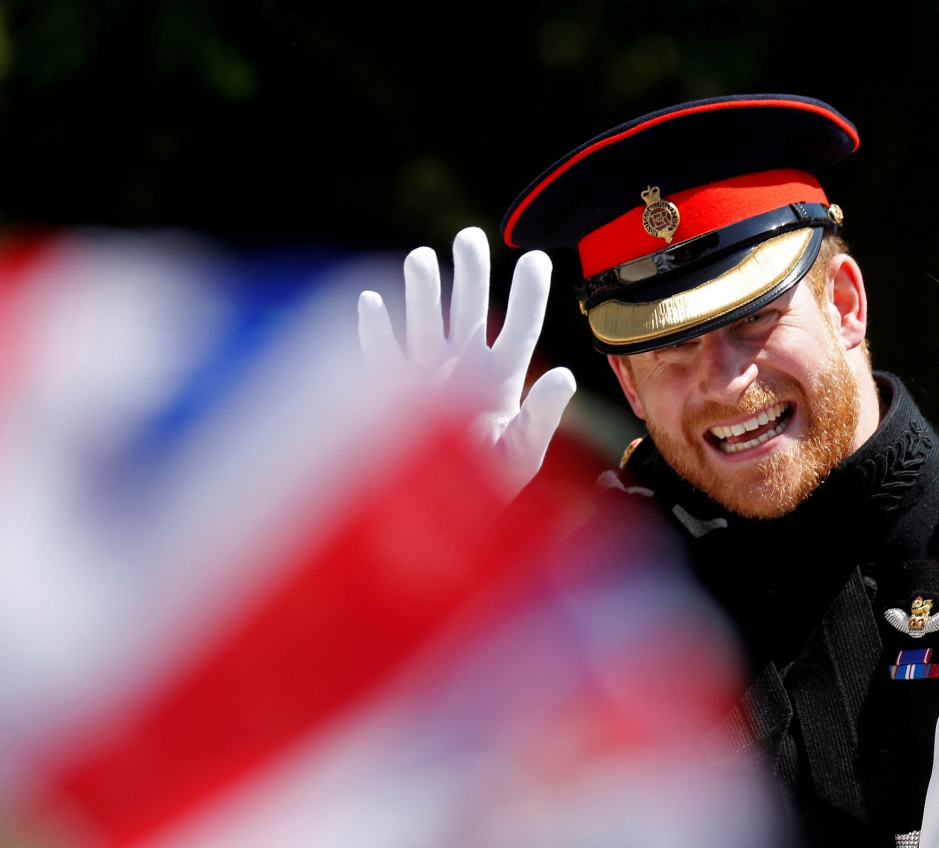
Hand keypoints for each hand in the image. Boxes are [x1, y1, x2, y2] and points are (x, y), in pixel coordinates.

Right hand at [357, 228, 577, 497]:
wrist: (447, 519)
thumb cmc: (492, 487)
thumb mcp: (523, 452)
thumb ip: (543, 414)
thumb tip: (567, 375)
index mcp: (502, 380)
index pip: (518, 327)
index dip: (528, 294)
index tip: (536, 258)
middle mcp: (465, 370)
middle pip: (469, 310)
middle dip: (469, 273)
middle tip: (470, 236)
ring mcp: (428, 379)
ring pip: (425, 323)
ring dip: (423, 292)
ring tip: (422, 258)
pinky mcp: (394, 395)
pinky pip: (381, 356)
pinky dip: (374, 330)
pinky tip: (371, 302)